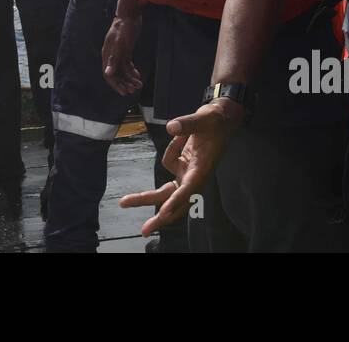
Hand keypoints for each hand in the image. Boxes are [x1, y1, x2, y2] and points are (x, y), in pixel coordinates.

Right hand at [102, 0, 142, 94]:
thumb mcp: (120, 43)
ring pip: (122, 70)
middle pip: (116, 74)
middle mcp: (111, 55)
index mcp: (107, 54)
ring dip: (130, 78)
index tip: (125, 92)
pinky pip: (127, 64)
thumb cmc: (124, 27)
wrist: (130, 14)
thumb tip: (108, 74)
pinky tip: (138, 75)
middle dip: (124, 83)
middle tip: (134, 90)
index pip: (109, 74)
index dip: (116, 85)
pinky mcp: (125, 50)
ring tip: (139, 84)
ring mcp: (118, 52)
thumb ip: (114, 58)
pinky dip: (132, 71)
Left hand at [118, 99, 243, 236]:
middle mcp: (195, 175)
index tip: (164, 213)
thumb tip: (171, 127)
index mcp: (202, 169)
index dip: (176, 202)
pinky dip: (172, 150)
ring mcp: (188, 172)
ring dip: (148, 196)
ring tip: (125, 202)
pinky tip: (182, 137)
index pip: (188, 189)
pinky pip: (168, 161)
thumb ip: (187, 124)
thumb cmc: (216, 120)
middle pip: (175, 200)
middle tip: (144, 230)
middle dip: (161, 216)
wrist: (223, 119)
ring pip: (166, 190)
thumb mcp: (204, 118)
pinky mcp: (183, 166)